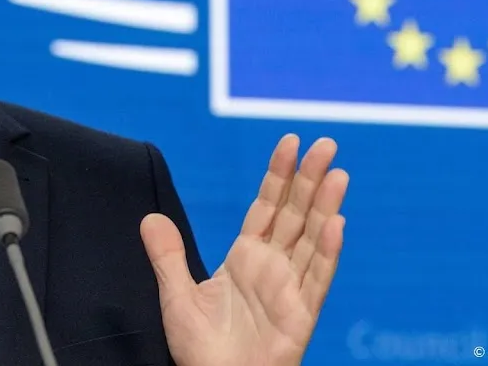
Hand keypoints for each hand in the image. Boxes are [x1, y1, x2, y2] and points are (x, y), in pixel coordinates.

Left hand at [141, 134, 347, 365]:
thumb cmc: (202, 351)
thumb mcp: (176, 297)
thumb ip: (168, 257)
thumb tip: (149, 218)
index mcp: (246, 257)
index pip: (267, 206)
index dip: (279, 175)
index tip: (290, 143)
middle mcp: (273, 267)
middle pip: (295, 213)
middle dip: (309, 179)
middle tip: (325, 144)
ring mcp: (290, 289)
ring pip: (312, 238)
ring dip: (325, 207)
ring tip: (338, 174)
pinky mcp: (300, 315)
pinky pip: (317, 279)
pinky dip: (327, 252)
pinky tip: (336, 225)